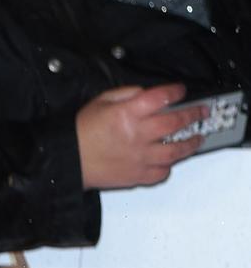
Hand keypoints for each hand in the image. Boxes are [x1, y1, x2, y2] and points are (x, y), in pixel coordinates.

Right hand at [76, 84, 201, 190]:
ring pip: (176, 151)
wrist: (67, 160)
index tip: (181, 91)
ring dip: (191, 143)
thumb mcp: (100, 101)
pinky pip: (162, 172)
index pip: (161, 97)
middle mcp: (138, 135)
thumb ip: (127, 94)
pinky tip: (169, 160)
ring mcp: (140, 157)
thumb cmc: (80, 132)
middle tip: (201, 112)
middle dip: (194, 114)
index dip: (176, 91)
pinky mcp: (137, 175)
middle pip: (176, 122)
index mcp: (127, 114)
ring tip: (197, 138)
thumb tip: (147, 95)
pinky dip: (168, 166)